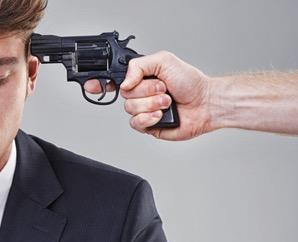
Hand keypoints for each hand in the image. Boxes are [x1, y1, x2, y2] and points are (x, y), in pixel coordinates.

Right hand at [86, 51, 212, 140]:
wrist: (204, 104)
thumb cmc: (190, 82)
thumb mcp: (164, 60)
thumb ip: (139, 65)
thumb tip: (124, 81)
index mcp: (140, 77)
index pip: (114, 80)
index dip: (100, 83)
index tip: (92, 85)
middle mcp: (139, 93)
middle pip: (124, 94)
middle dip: (145, 90)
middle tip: (163, 88)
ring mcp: (143, 110)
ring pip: (130, 109)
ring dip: (151, 104)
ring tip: (167, 101)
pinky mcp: (147, 125)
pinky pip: (136, 123)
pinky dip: (149, 118)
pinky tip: (161, 114)